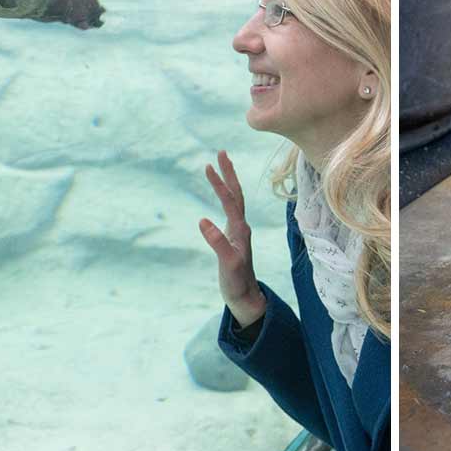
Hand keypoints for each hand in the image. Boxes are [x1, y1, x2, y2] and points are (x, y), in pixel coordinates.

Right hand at [199, 150, 266, 327]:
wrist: (246, 298)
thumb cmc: (237, 283)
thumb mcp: (227, 264)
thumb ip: (217, 243)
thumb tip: (203, 221)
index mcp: (240, 230)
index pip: (230, 200)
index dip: (220, 183)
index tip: (209, 165)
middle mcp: (242, 227)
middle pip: (236, 193)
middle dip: (228, 173)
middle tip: (221, 152)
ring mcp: (238, 232)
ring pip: (235, 200)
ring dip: (228, 181)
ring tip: (220, 165)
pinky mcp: (234, 237)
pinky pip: (231, 209)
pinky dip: (226, 196)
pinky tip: (222, 194)